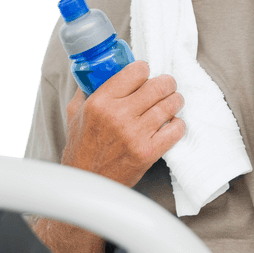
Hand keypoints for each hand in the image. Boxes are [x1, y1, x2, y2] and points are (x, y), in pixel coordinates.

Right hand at [63, 61, 185, 186]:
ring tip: (173, 102)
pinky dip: (178, 124)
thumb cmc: (81, 148)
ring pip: (170, 105)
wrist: (87, 181)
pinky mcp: (148, 152)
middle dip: (167, 83)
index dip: (144, 70)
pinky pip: (176, 130)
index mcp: (100, 102)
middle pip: (158, 86)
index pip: (136, 71)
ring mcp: (135, 135)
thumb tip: (98, 73)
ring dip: (175, 101)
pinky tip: (171, 124)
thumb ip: (87, 91)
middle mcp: (118, 116)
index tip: (145, 75)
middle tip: (167, 86)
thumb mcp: (75, 113)